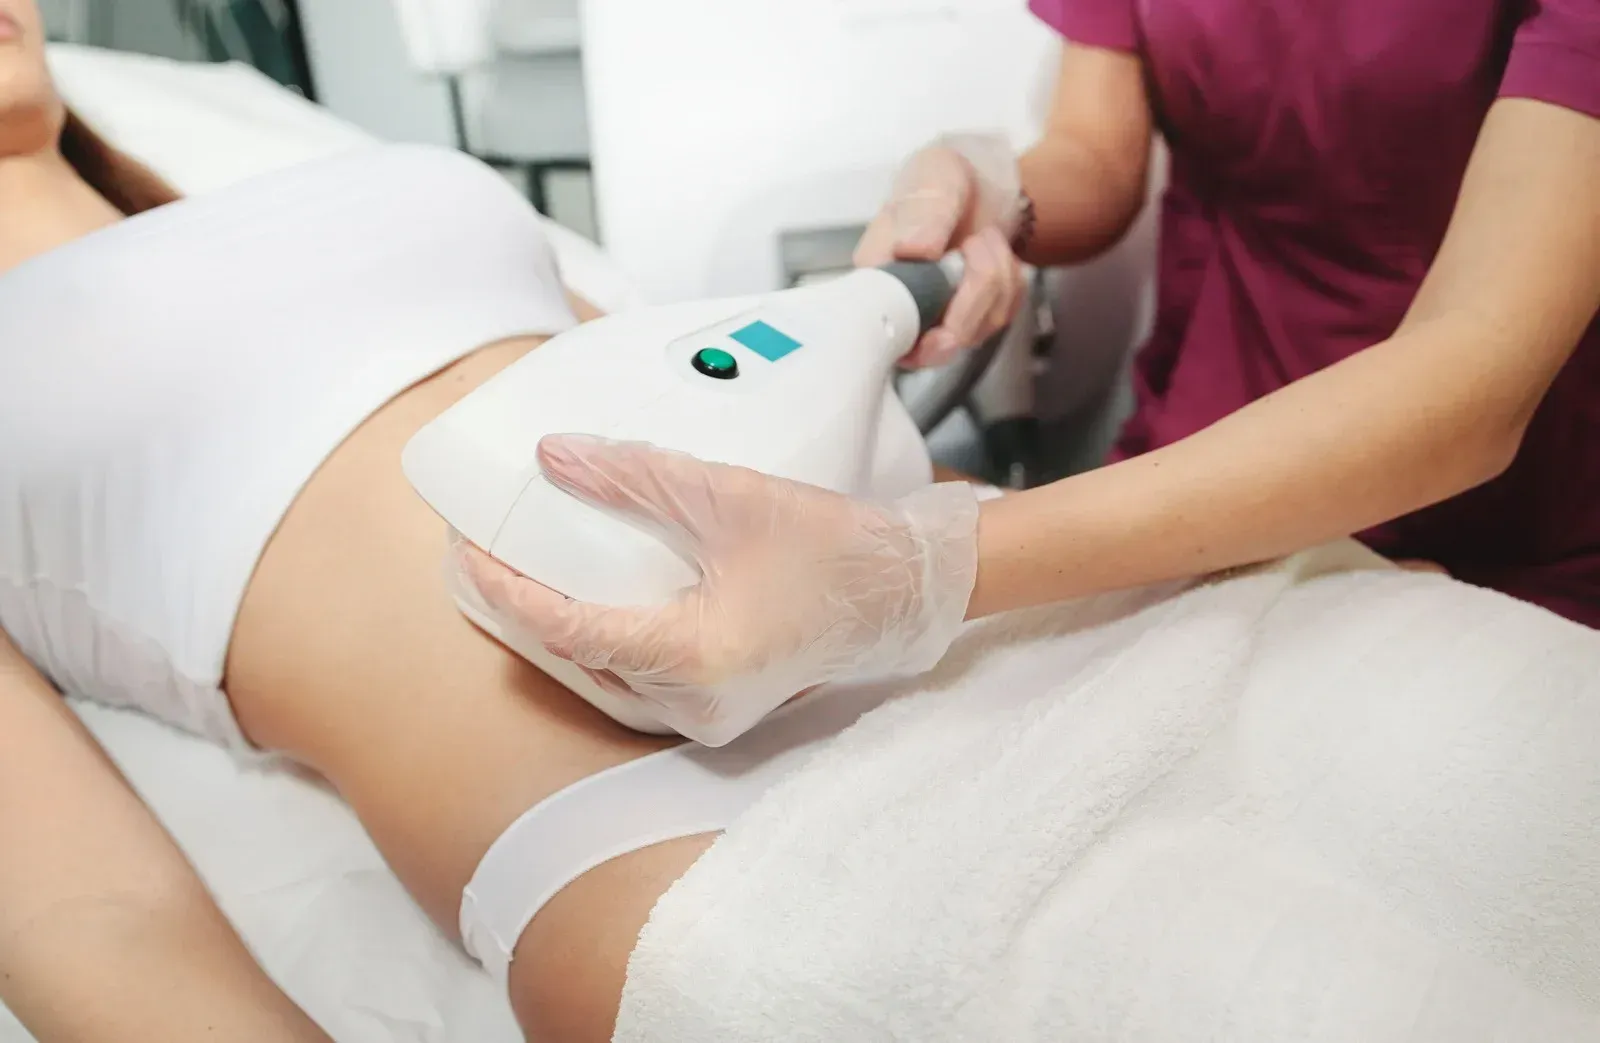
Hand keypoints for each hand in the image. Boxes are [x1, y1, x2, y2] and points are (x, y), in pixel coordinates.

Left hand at [459, 434, 980, 745]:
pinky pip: (643, 680)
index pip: (571, 630)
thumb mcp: (730, 497)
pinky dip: (608, 641)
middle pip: (580, 660)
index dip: (511, 592)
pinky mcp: (722, 706)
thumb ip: (637, 474)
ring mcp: (710, 713)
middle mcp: (696, 702)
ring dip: (565, 627)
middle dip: (525, 609)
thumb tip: (556, 456)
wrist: (906, 589)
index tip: (471, 553)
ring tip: (525, 575)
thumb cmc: (836, 548)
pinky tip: (590, 601)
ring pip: (608, 675)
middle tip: (483, 558)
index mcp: (694, 657)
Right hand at [854, 133, 1029, 367]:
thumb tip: (912, 248)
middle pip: (939, 342)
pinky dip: (1011, 284)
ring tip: (984, 240)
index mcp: (879, 275)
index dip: (918, 343)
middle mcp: (904, 304)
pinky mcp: (972, 318)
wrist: (978, 183)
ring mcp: (938, 316)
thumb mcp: (932, 177)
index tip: (945, 333)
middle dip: (974, 293)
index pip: (887, 331)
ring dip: (997, 278)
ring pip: (977, 330)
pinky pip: (1001, 318)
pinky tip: (995, 257)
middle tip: (975, 242)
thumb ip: (922, 211)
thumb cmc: (943, 181)